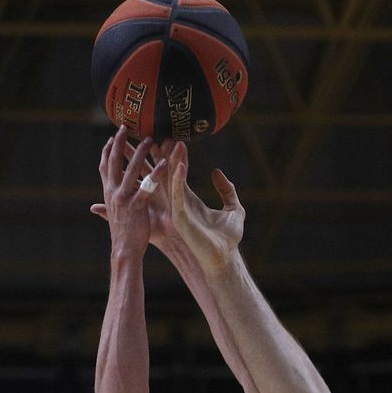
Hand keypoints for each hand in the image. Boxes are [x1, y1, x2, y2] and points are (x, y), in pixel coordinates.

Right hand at [92, 137, 180, 251]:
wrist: (124, 250)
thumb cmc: (122, 234)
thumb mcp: (112, 216)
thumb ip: (106, 208)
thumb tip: (95, 207)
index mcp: (108, 193)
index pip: (104, 166)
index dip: (106, 151)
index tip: (110, 136)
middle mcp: (112, 192)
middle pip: (114, 161)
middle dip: (119, 142)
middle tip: (126, 126)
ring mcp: (123, 198)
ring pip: (130, 169)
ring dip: (140, 152)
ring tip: (149, 138)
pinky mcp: (136, 206)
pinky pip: (148, 186)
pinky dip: (157, 174)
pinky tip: (166, 164)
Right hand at [164, 141, 245, 269]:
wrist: (225, 257)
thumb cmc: (228, 238)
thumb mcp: (233, 209)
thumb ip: (227, 190)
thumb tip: (217, 172)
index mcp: (188, 201)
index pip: (177, 175)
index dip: (174, 158)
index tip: (173, 140)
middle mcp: (179, 204)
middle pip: (166, 175)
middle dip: (162, 156)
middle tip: (158, 135)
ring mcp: (178, 210)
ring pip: (169, 181)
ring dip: (168, 162)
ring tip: (168, 142)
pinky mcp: (181, 218)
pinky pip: (177, 195)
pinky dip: (178, 180)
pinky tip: (180, 165)